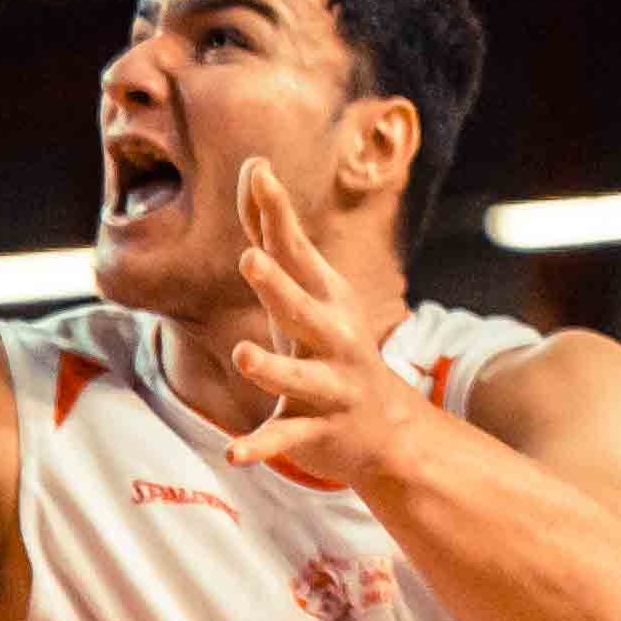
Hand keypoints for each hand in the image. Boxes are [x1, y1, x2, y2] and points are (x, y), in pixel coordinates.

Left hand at [216, 160, 422, 493]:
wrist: (386, 428)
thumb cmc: (329, 345)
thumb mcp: (305, 290)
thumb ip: (275, 234)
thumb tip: (255, 166)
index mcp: (326, 298)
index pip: (296, 252)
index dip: (276, 215)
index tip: (258, 172)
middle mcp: (333, 337)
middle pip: (303, 310)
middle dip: (278, 288)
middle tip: (249, 260)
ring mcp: (329, 385)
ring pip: (299, 377)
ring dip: (272, 368)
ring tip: (243, 356)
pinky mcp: (318, 429)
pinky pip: (287, 438)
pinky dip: (261, 446)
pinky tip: (233, 454)